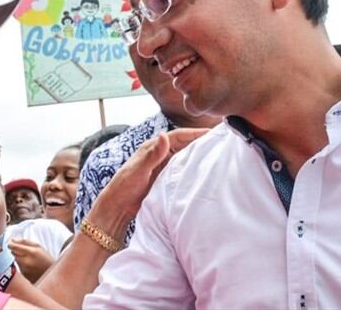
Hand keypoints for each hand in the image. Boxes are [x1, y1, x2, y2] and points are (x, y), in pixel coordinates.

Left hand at [9, 238, 55, 282]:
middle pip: (12, 254)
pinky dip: (20, 266)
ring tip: (27, 259)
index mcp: (32, 252)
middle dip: (13, 251)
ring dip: (17, 258)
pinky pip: (17, 268)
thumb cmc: (45, 258)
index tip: (10, 243)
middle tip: (18, 250)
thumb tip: (12, 240)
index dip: (10, 244)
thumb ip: (25, 242)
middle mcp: (27, 262)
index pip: (15, 247)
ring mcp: (25, 271)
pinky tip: (28, 266)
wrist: (53, 274)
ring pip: (14, 261)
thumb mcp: (38, 247)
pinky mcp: (24, 277)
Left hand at [89, 128, 208, 233]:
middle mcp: (161, 155)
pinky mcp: (167, 179)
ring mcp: (165, 167)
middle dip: (202, 142)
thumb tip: (164, 135)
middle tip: (223, 142)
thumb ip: (152, 155)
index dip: (196, 133)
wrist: (117, 208)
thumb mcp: (138, 170)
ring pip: (186, 157)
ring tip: (219, 156)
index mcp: (154, 147)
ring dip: (200, 156)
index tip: (213, 133)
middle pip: (186, 145)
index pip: (179, 136)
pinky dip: (195, 169)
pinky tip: (206, 173)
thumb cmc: (124, 187)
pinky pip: (184, 171)